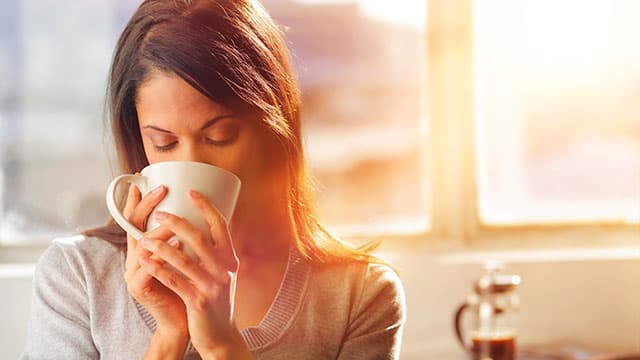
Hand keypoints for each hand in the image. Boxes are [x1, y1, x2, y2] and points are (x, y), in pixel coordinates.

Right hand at [122, 179, 188, 354]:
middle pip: (133, 225)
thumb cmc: (187, 285)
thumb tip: (200, 209)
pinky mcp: (140, 289)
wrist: (184, 320)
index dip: (137, 197)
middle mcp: (134, 258)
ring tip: (174, 215)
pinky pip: (151, 269)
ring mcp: (133, 274)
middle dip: (146, 204)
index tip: (142, 176)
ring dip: (159, 229)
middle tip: (161, 188)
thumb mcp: (185, 256)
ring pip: (142, 245)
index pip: (136, 218)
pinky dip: (165, 256)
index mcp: (144, 249)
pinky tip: (179, 245)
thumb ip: (185, 236)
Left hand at [138, 189, 251, 358]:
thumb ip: (214, 254)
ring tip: (143, 238)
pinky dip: (158, 269)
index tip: (191, 192)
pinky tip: (145, 261)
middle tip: (159, 212)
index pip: (220, 225)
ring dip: (160, 246)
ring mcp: (212, 285)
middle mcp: (224, 269)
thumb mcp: (222, 275)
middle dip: (176, 222)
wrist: (220, 336)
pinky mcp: (199, 301)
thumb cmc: (216, 302)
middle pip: (200, 237)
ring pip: (184, 258)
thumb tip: (198, 228)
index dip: (206, 206)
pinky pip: (175, 281)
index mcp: (230, 258)